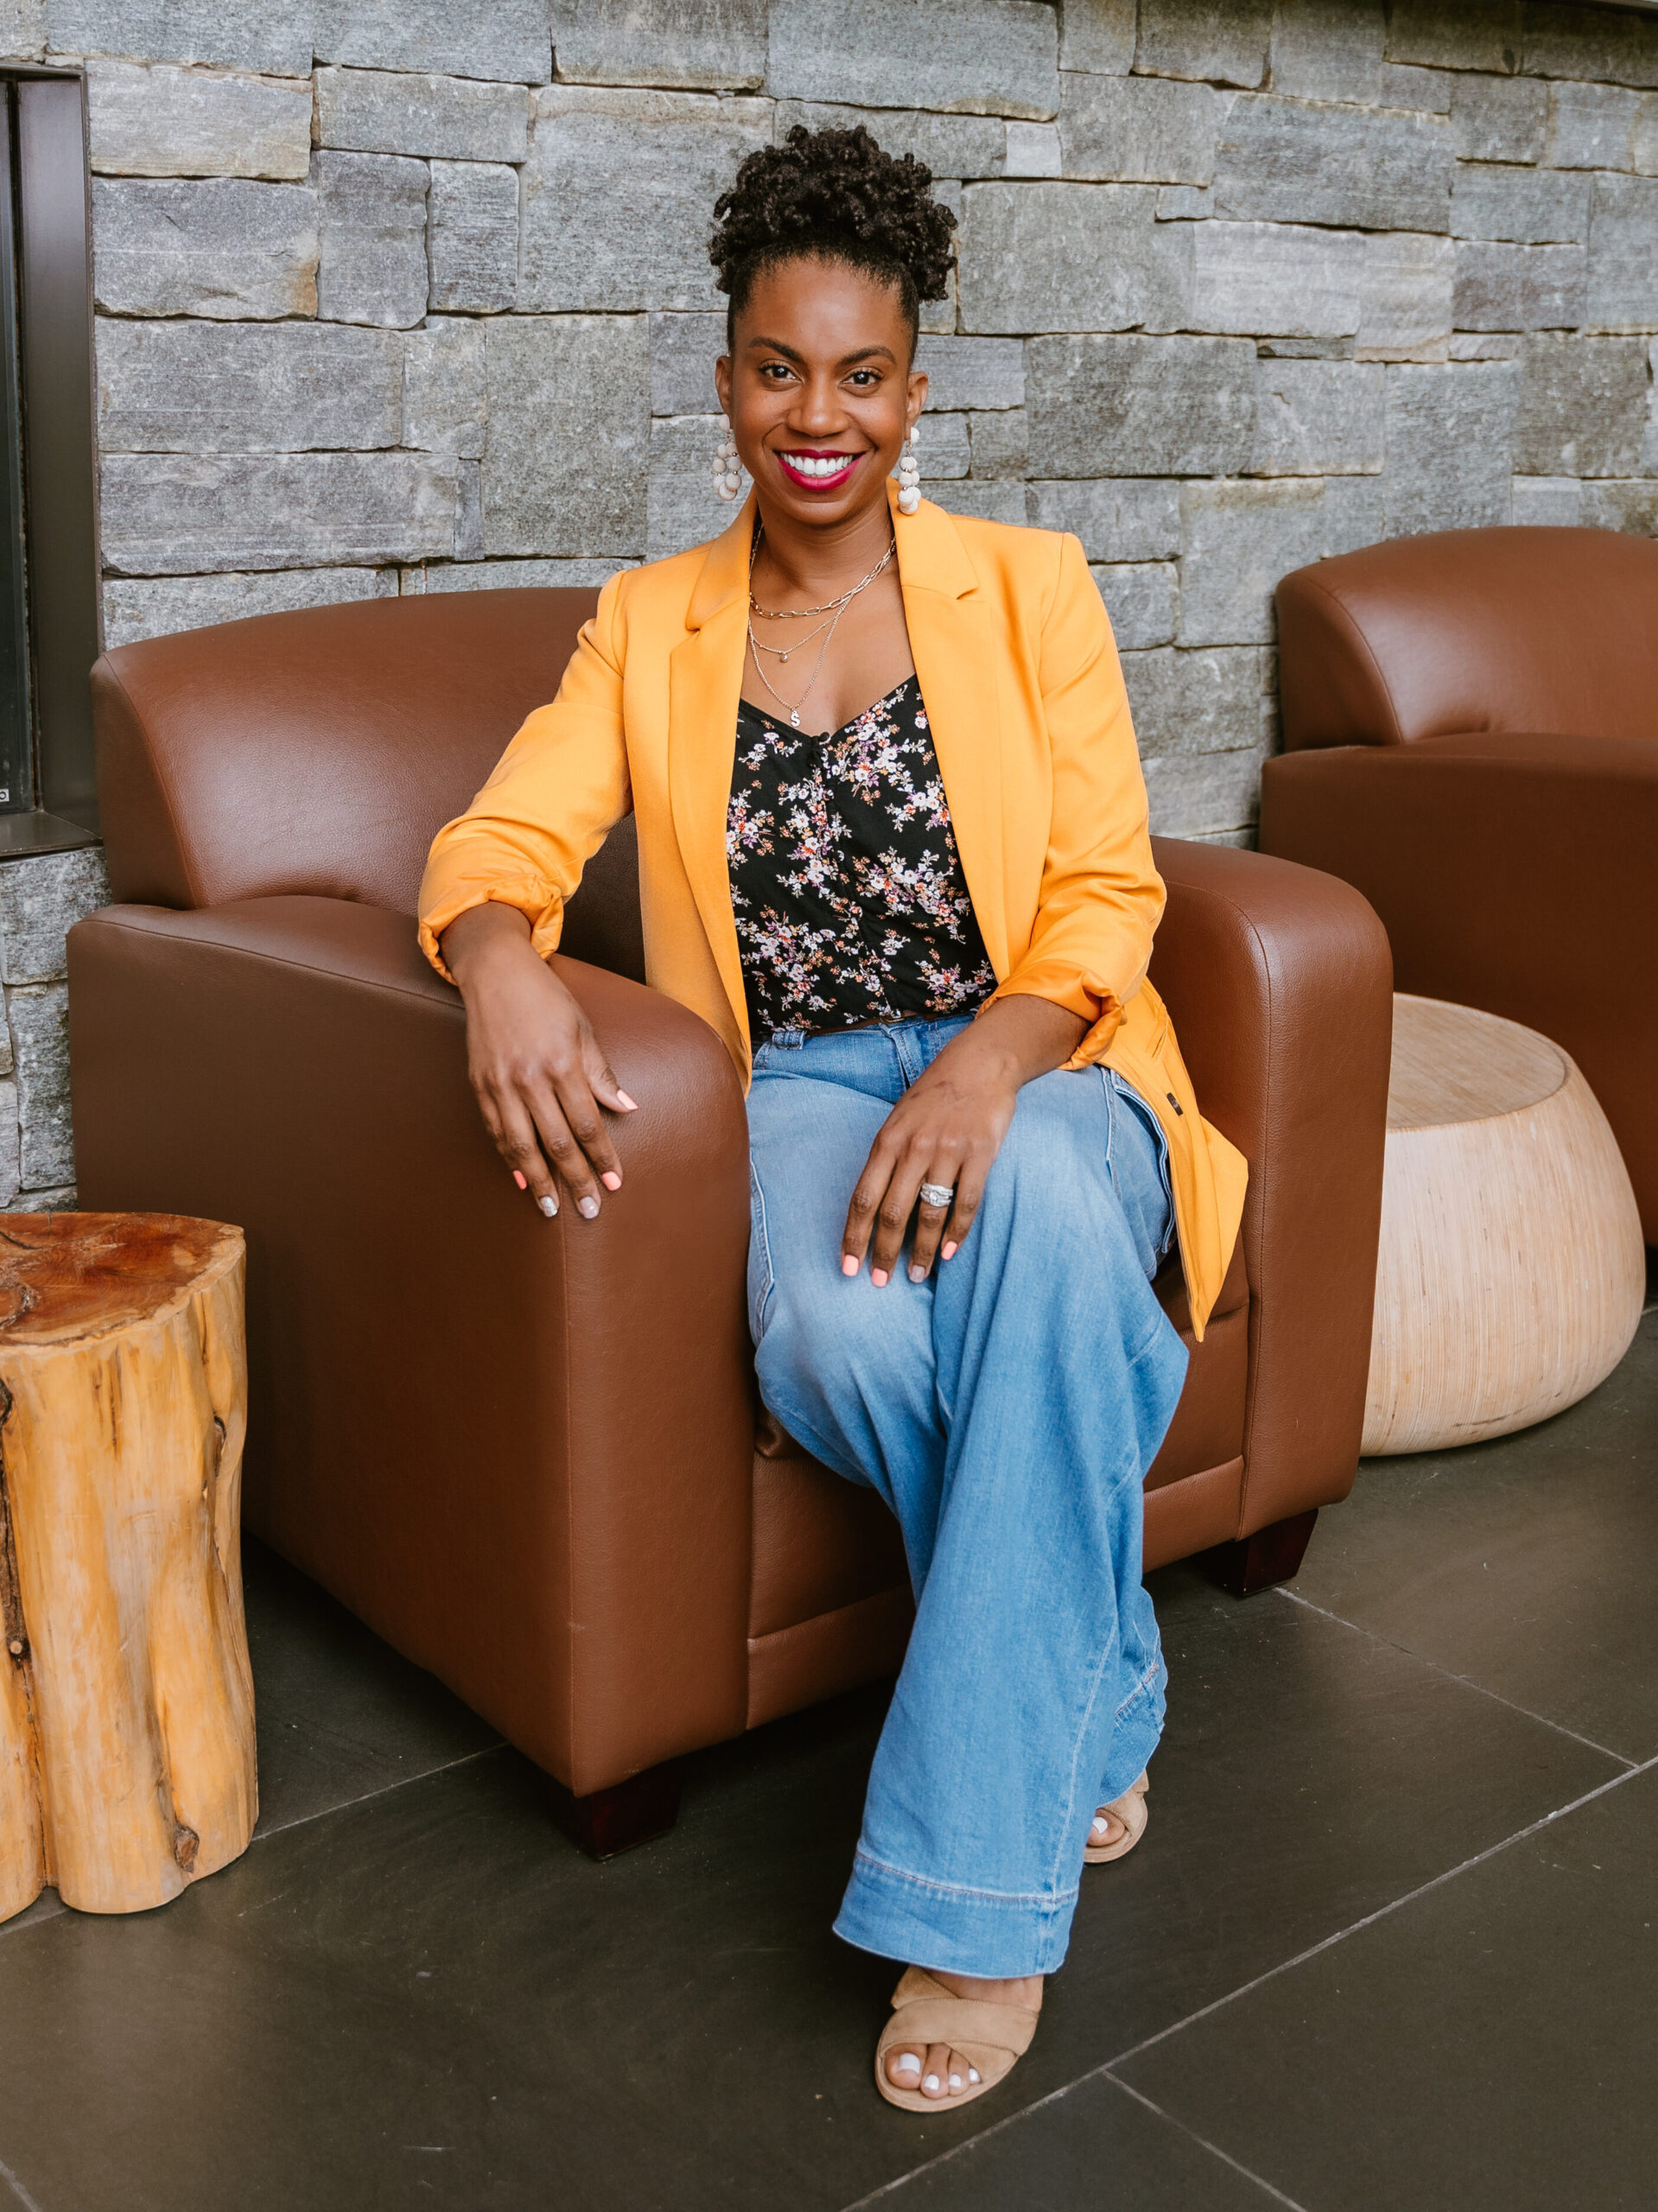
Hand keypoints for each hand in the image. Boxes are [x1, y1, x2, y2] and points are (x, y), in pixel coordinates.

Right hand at [439, 901, 636, 1219]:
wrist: (494, 972)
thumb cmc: (546, 998)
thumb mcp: (582, 1029)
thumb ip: (601, 1074)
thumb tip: (627, 1109)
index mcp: (562, 1063)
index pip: (587, 1124)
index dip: (602, 1157)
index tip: (614, 1183)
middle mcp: (530, 1078)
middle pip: (557, 1142)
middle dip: (575, 1180)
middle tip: (589, 1209)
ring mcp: (501, 1083)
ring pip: (522, 1145)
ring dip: (539, 1181)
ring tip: (550, 1209)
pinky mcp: (479, 1084)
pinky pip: (497, 1131)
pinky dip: (510, 1158)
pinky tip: (522, 1179)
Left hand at [841, 997, 1087, 1284]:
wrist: (980, 1064)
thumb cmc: (934, 1096)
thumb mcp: (899, 1121)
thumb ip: (887, 1159)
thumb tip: (873, 1207)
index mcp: (887, 1141)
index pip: (862, 1198)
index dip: (853, 1237)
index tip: (847, 1267)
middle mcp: (914, 1148)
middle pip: (891, 1213)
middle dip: (882, 1253)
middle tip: (879, 1282)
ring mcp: (948, 1151)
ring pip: (928, 1214)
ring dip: (921, 1251)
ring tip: (918, 1275)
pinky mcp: (980, 1154)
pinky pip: (966, 1203)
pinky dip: (956, 1233)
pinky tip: (948, 1253)